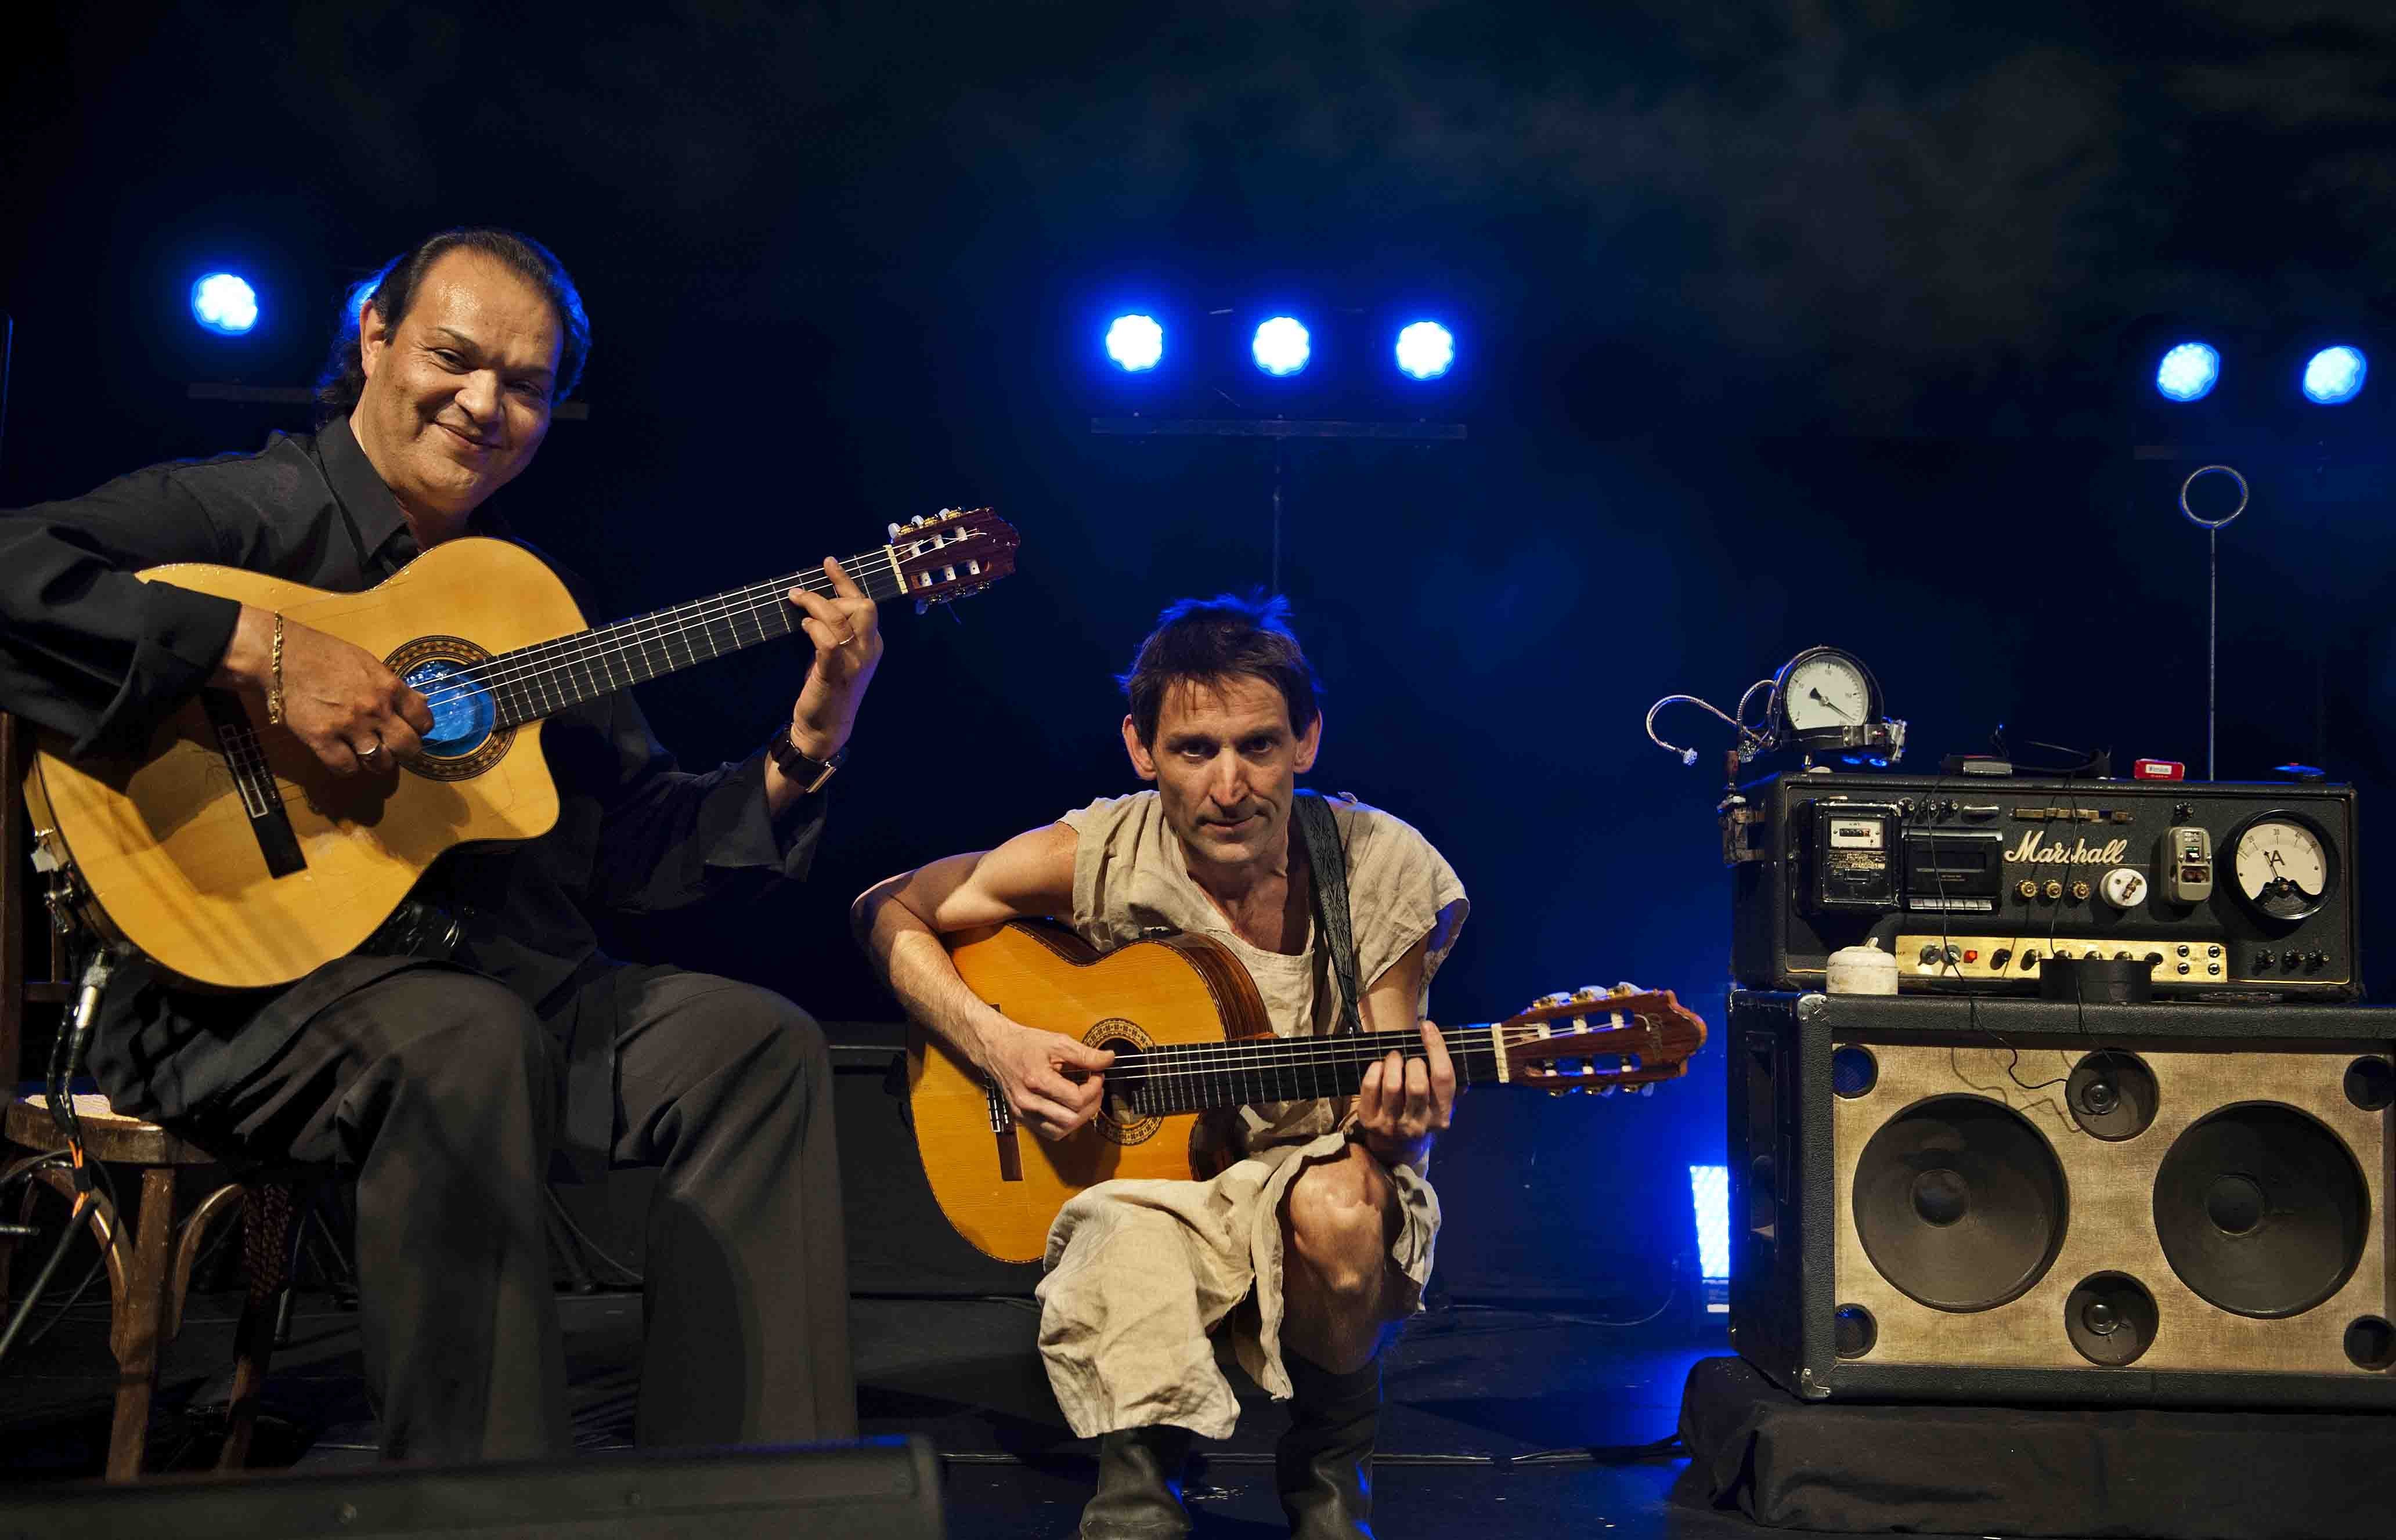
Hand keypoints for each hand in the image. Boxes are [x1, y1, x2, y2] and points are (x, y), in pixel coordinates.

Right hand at [271, 615, 431, 776]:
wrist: (282, 656)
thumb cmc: (325, 654)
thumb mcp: (367, 663)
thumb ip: (393, 686)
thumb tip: (421, 702)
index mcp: (389, 687)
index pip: (423, 720)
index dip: (419, 729)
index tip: (410, 729)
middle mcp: (375, 709)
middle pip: (409, 747)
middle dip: (404, 751)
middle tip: (392, 747)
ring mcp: (349, 726)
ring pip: (381, 763)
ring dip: (377, 763)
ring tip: (368, 754)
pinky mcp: (321, 739)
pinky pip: (346, 768)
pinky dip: (348, 767)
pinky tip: (343, 757)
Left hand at [786, 556, 882, 760]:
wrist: (825, 729)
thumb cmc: (828, 690)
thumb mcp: (838, 656)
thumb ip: (834, 632)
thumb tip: (814, 604)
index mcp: (872, 644)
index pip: (864, 605)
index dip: (845, 581)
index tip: (828, 562)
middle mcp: (868, 651)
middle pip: (862, 607)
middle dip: (831, 594)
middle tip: (803, 595)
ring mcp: (854, 663)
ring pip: (840, 621)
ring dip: (815, 606)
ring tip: (796, 602)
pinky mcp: (835, 674)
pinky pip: (828, 642)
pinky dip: (814, 629)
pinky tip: (804, 627)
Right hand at [974, 1017, 1114, 1140]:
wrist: (996, 1048)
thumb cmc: (1023, 1044)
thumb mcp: (1057, 1042)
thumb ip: (1085, 1054)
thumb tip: (1109, 1059)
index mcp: (1036, 1080)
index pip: (1075, 1099)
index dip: (1093, 1090)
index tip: (1097, 1076)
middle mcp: (1027, 1101)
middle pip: (1070, 1119)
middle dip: (1091, 1106)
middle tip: (1095, 1089)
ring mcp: (1022, 1112)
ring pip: (1060, 1131)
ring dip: (1079, 1119)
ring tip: (1086, 1100)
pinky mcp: (1021, 1117)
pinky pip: (1049, 1132)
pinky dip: (1064, 1124)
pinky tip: (1070, 1109)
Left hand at [1355, 1020, 1456, 1168]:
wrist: (1397, 1147)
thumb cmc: (1422, 1114)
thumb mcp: (1443, 1105)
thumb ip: (1454, 1085)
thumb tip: (1461, 1052)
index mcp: (1441, 1116)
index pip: (1444, 1078)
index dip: (1436, 1047)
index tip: (1428, 1027)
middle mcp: (1418, 1123)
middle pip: (1417, 1084)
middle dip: (1413, 1062)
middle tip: (1410, 1058)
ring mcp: (1392, 1124)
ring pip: (1392, 1085)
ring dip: (1393, 1062)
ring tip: (1394, 1057)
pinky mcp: (1370, 1121)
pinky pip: (1370, 1088)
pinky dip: (1374, 1070)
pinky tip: (1380, 1066)